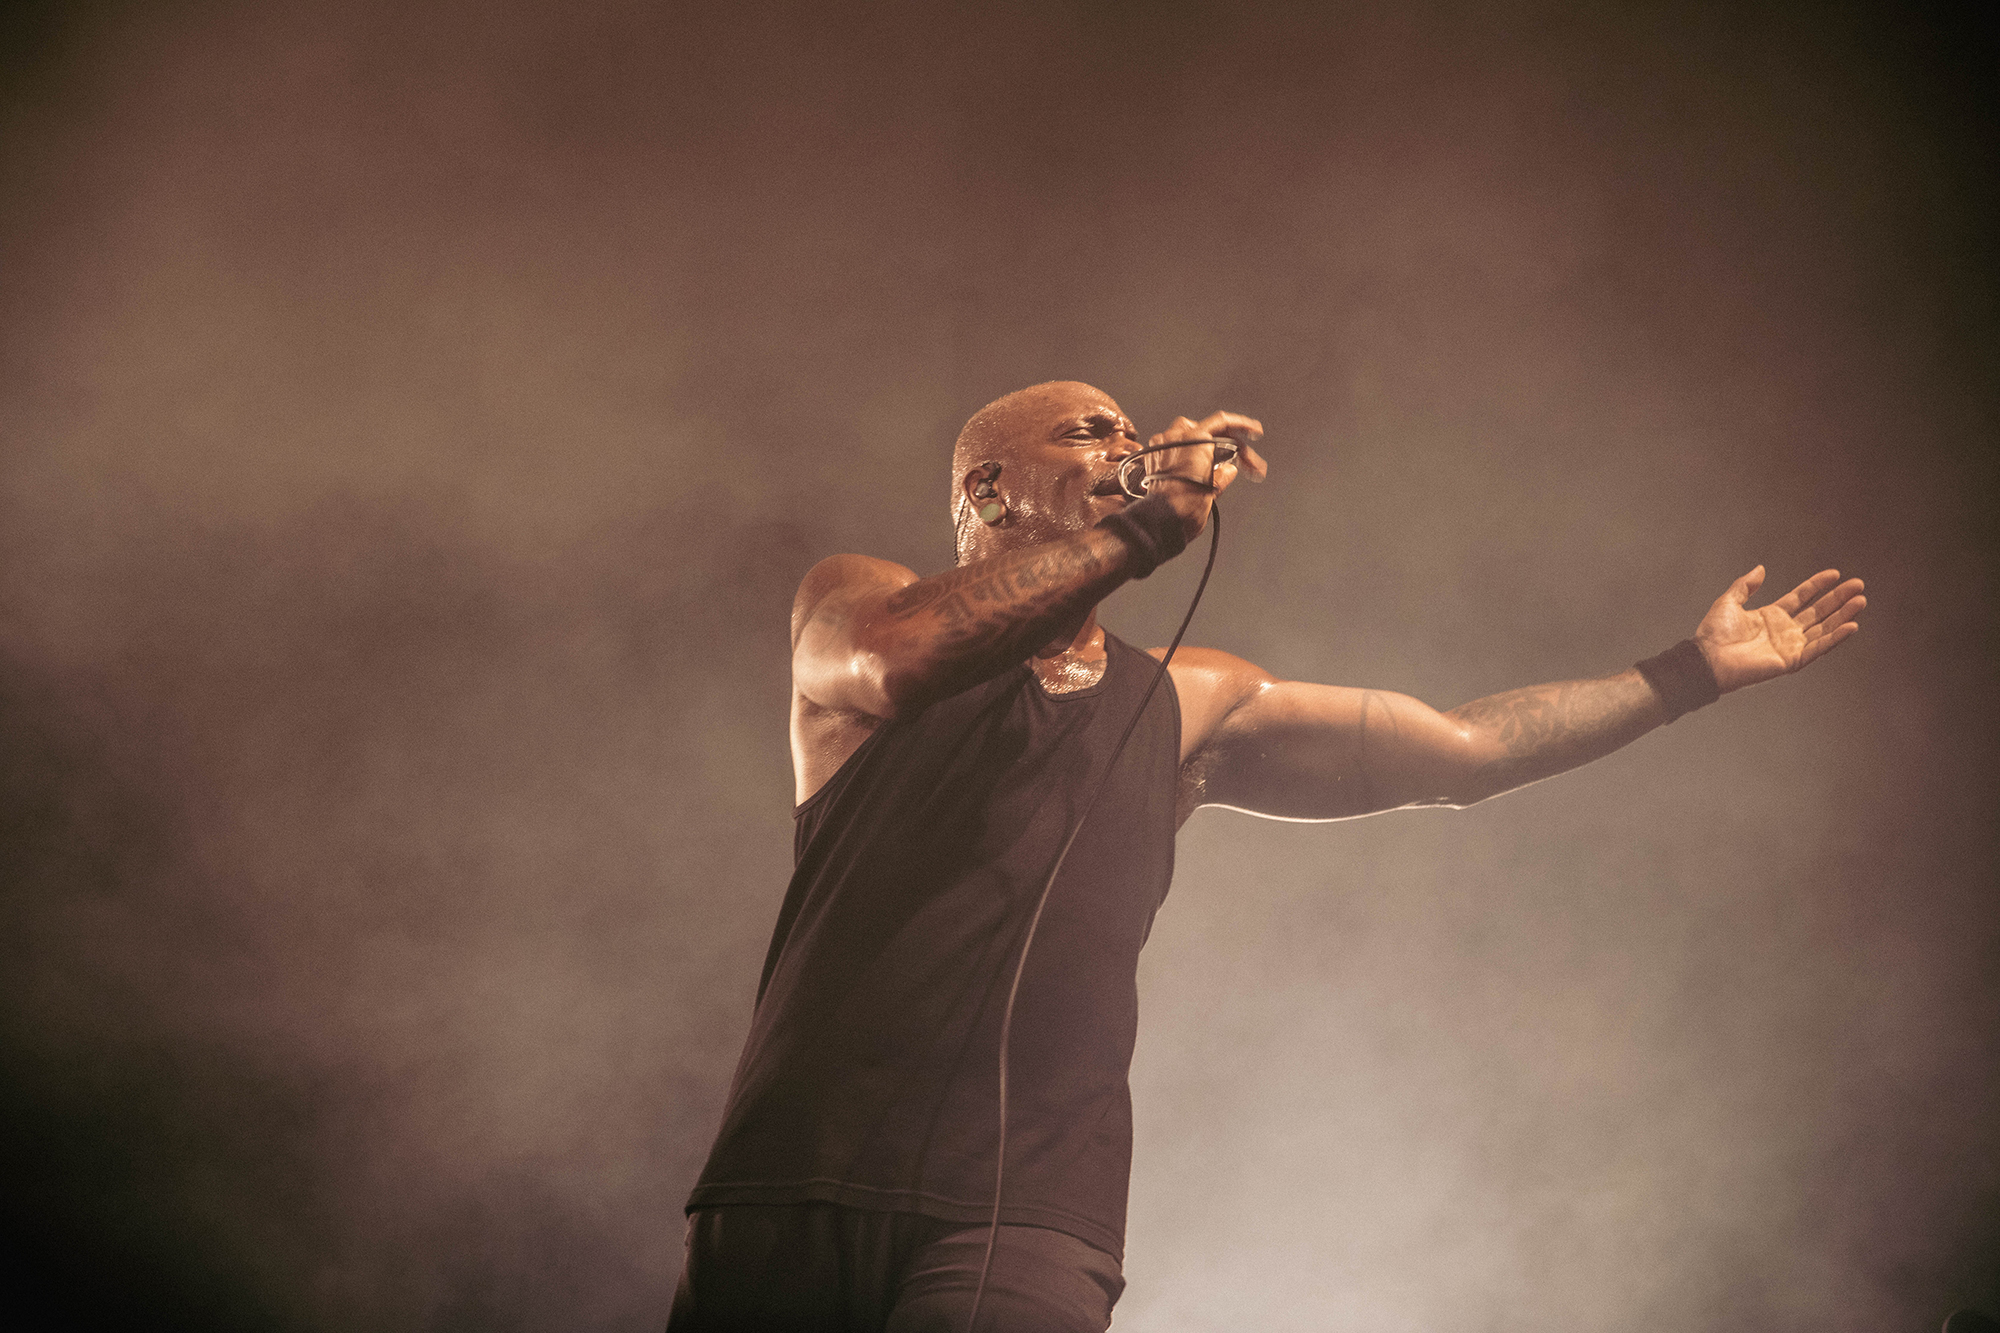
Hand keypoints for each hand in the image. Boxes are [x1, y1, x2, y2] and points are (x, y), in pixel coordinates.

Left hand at [1141, 411, 1268, 538]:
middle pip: (1207, 431)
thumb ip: (1222, 474)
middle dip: (1225, 445)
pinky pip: (1172, 448)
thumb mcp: (1213, 488)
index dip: (1242, 425)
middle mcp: (1176, 437)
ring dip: (1203, 449)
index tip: (1253, 431)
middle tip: (1239, 461)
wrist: (1162, 521)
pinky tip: (1192, 469)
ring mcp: (1162, 446)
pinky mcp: (1152, 458)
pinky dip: (1184, 456)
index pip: (1222, 422)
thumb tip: (1227, 470)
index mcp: (1195, 438)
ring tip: (1214, 468)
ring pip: (1189, 437)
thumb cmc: (1185, 506)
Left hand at [1695, 566, 1865, 692]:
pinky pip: (1818, 648)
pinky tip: (1851, 626)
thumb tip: (1760, 569)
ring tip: (1860, 601)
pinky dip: (1835, 638)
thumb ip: (1745, 585)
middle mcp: (1784, 630)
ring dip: (1843, 616)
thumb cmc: (1713, 634)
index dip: (1818, 585)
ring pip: (1824, 628)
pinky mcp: (1791, 660)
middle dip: (1838, 599)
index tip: (1835, 574)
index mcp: (1771, 616)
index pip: (1802, 597)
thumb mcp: (1729, 602)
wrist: (1707, 659)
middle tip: (1858, 585)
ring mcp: (1790, 646)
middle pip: (1819, 612)